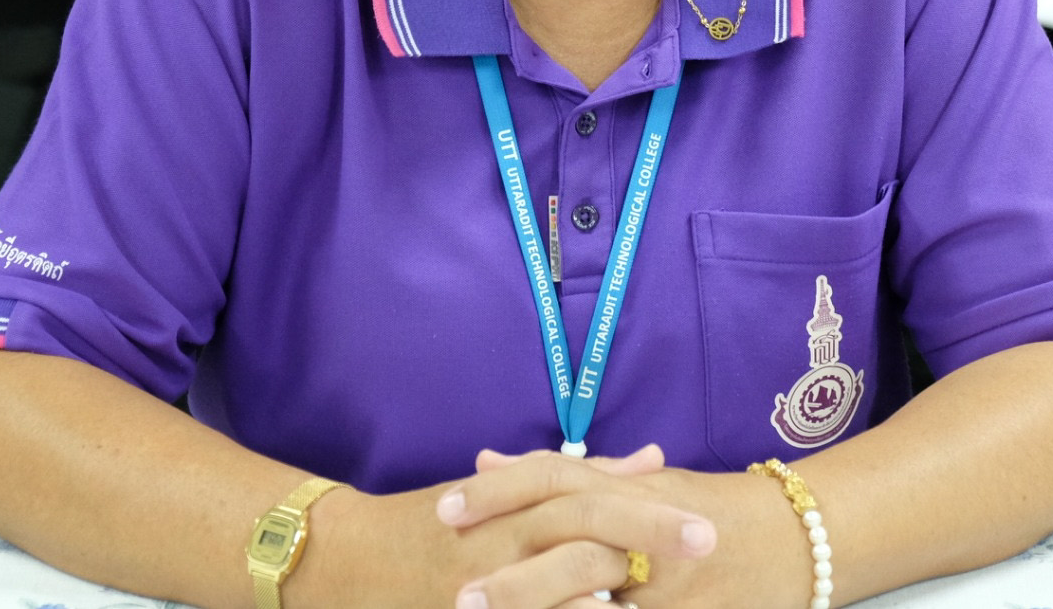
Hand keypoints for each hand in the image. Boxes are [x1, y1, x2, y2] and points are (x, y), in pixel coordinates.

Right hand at [295, 447, 717, 608]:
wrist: (345, 560)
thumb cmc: (436, 523)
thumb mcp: (508, 495)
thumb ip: (585, 479)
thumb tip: (654, 459)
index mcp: (516, 506)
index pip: (589, 498)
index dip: (648, 512)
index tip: (706, 523)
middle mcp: (500, 542)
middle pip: (583, 532)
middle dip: (646, 539)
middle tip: (706, 545)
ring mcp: (482, 588)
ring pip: (556, 590)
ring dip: (605, 598)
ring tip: (654, 606)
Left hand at [446, 451, 812, 608]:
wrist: (800, 540)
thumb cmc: (712, 507)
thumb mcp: (642, 483)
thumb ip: (566, 474)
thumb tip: (487, 458)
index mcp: (632, 491)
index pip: (556, 482)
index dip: (500, 494)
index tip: (444, 510)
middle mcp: (650, 535)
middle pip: (575, 548)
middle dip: (515, 577)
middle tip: (456, 595)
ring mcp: (673, 588)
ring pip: (600, 603)